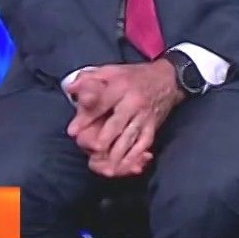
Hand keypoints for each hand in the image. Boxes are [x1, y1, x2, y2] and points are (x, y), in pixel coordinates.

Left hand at [66, 62, 183, 176]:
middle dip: (102, 140)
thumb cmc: (135, 75)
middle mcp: (133, 103)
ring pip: (129, 139)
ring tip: (104, 167)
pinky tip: (124, 167)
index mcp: (121, 86)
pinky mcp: (152, 127)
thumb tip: (70, 88)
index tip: (73, 131)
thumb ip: (89, 78)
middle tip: (90, 151)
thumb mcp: (111, 70)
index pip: (101, 104)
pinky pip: (143, 144)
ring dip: (116, 154)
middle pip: (116, 125)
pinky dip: (134, 157)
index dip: (86, 118)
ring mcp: (144, 117)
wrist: (168, 79)